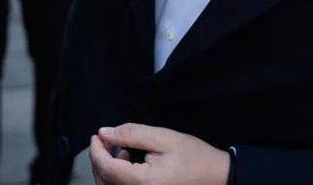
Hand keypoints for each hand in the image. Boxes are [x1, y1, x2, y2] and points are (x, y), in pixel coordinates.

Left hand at [89, 124, 228, 184]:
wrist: (217, 177)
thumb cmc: (194, 157)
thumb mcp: (164, 138)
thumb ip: (131, 134)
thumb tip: (104, 133)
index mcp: (144, 183)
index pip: (106, 168)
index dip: (96, 150)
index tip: (96, 135)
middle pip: (103, 181)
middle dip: (99, 159)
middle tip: (105, 140)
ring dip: (106, 170)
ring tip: (119, 151)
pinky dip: (116, 178)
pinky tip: (127, 163)